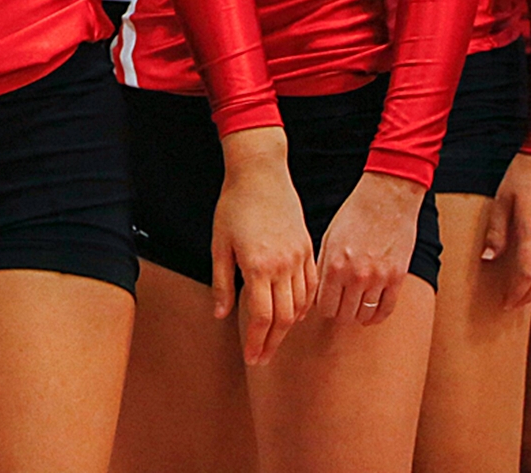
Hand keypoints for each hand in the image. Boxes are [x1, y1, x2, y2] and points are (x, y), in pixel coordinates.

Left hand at [211, 126, 315, 364]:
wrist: (261, 173)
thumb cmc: (234, 206)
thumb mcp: (219, 245)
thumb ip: (222, 283)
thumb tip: (221, 315)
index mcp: (258, 266)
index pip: (261, 316)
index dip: (256, 341)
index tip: (251, 357)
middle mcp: (283, 265)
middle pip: (283, 317)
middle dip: (272, 342)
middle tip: (262, 358)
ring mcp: (299, 256)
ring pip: (300, 304)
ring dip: (288, 327)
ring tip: (275, 340)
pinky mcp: (308, 248)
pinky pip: (311, 286)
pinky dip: (304, 305)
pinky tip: (294, 314)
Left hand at [313, 171, 423, 326]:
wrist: (386, 197)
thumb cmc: (354, 214)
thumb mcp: (329, 238)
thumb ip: (322, 268)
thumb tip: (317, 294)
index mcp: (334, 265)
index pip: (324, 307)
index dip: (324, 307)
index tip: (326, 302)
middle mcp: (355, 276)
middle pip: (344, 315)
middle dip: (339, 313)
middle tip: (340, 306)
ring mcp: (378, 278)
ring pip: (365, 315)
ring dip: (358, 314)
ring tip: (355, 306)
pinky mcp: (397, 277)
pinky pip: (386, 310)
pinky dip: (377, 316)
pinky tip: (372, 313)